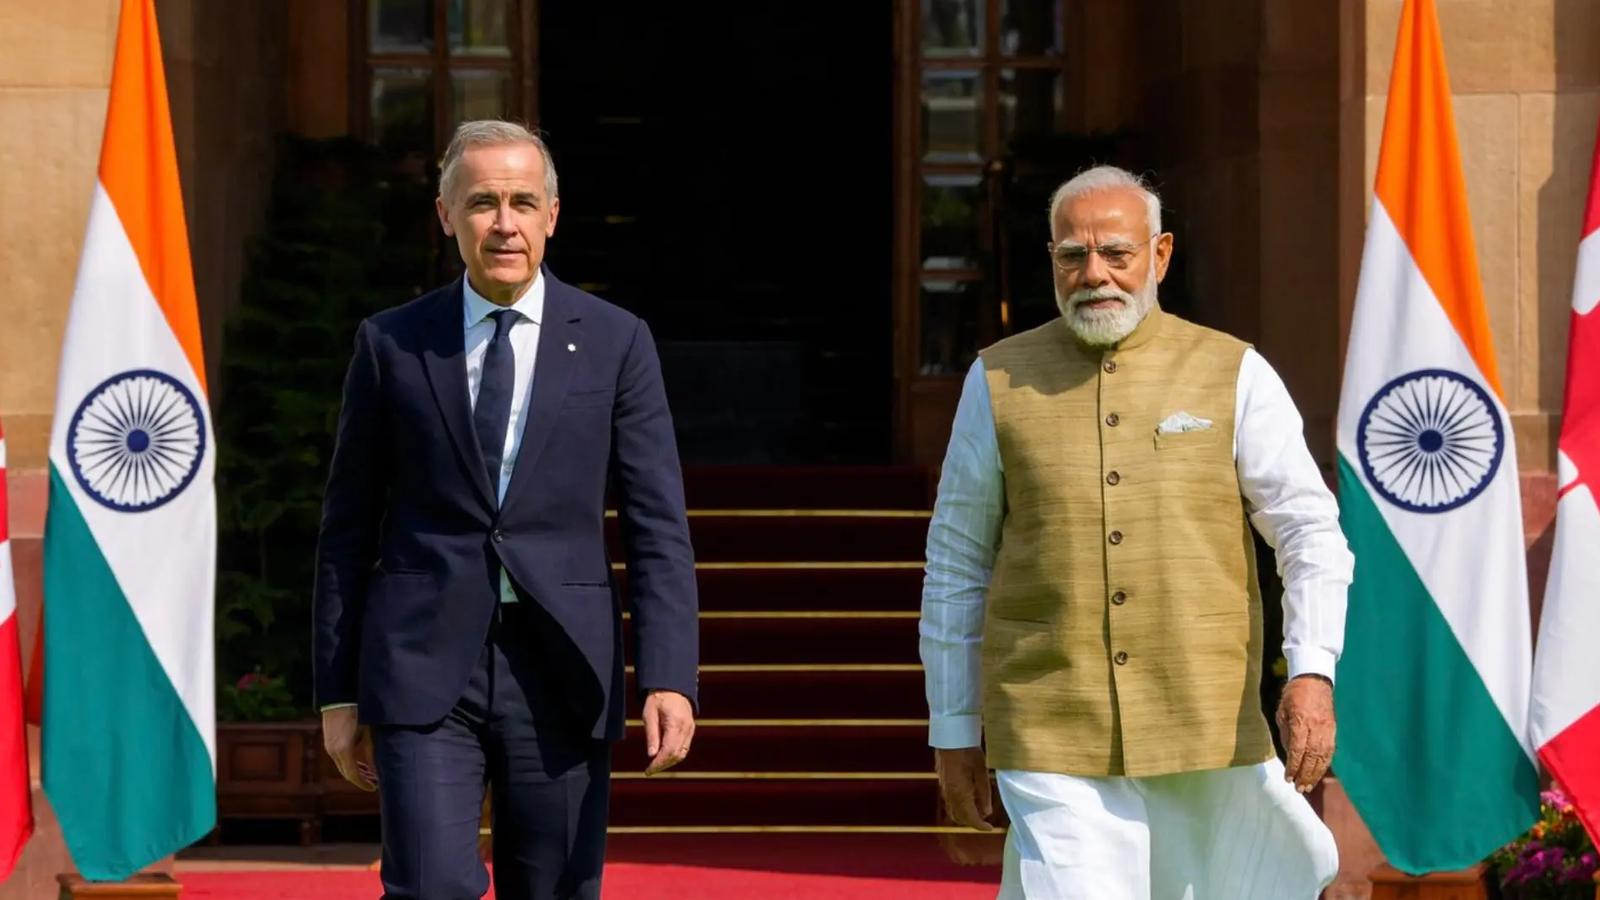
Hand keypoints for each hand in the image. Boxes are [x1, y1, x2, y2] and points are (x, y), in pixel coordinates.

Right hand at [322, 706, 376, 791]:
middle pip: (346, 771)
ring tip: (368, 773)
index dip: (363, 783)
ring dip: (354, 770)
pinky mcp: (329, 740)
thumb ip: (370, 752)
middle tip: (372, 782)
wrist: (340, 698)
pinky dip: (349, 762)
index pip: (352, 774)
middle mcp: (333, 750)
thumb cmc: (358, 713)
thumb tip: (375, 769)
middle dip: (359, 779)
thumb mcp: (368, 733)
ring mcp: (329, 745)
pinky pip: (339, 757)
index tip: (373, 788)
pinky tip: (359, 761)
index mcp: (343, 750)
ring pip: (341, 764)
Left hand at [642, 690, 694, 775]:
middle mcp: (686, 728)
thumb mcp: (649, 715)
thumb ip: (651, 735)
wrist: (672, 686)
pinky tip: (663, 757)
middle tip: (650, 770)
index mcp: (676, 723)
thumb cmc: (658, 699)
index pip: (669, 750)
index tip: (648, 771)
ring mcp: (690, 729)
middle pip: (677, 755)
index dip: (659, 763)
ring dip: (669, 762)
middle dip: (663, 765)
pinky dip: (675, 755)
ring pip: (682, 753)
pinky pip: (684, 747)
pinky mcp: (690, 729)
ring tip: (655, 765)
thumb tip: (651, 755)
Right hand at [935, 747, 994, 830]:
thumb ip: (984, 794)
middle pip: (960, 818)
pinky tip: (970, 798)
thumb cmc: (969, 752)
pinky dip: (959, 806)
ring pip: (953, 811)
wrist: (951, 738)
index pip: (970, 818)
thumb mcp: (982, 772)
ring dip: (965, 815)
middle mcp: (950, 794)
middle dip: (972, 822)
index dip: (980, 826)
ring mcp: (944, 789)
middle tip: (985, 819)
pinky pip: (950, 802)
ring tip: (979, 808)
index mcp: (960, 793)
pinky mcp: (943, 783)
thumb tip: (986, 812)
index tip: (990, 828)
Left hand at [1277, 674, 1335, 793]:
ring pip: (1323, 756)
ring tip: (1308, 786)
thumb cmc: (1293, 695)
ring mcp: (1328, 729)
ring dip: (1316, 774)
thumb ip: (1285, 733)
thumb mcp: (1282, 711)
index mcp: (1301, 720)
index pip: (1298, 749)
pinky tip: (1318, 774)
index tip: (1288, 778)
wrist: (1314, 681)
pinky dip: (1324, 764)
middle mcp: (1317, 726)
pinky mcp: (1333, 730)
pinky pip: (1330, 751)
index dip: (1293, 766)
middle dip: (1305, 775)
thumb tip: (1288, 753)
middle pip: (1312, 756)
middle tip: (1299, 789)